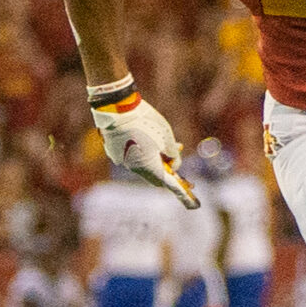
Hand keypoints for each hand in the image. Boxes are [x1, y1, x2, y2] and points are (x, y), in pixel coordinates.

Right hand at [90, 83, 198, 207]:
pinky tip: (141, 135)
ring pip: (141, 164)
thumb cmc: (146, 121)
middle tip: (174, 157)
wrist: (117, 107)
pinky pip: (130, 156)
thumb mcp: (167, 138)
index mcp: (148, 167)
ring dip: (151, 158)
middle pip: (153, 174)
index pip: (167, 183)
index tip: (193, 199)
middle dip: (164, 168)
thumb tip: (172, 163)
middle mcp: (133, 168)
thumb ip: (174, 155)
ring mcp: (121, 160)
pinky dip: (139, 151)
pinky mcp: (113, 151)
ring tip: (159, 141)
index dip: (181, 190)